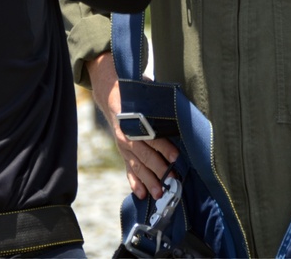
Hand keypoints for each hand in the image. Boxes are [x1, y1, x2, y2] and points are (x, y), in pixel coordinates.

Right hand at [86, 52, 179, 199]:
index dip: (164, 147)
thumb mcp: (145, 94)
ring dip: (148, 181)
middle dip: (159, 169)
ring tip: (159, 193)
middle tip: (172, 179)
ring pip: (137, 167)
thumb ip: (158, 103)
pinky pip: (128, 171)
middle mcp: (127, 137)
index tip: (176, 156)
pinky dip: (134, 183)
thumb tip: (178, 105)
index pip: (151, 137)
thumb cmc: (135, 96)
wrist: (112, 97)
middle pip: (144, 155)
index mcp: (133, 122)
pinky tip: (141, 194)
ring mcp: (123, 148)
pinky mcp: (123, 154)